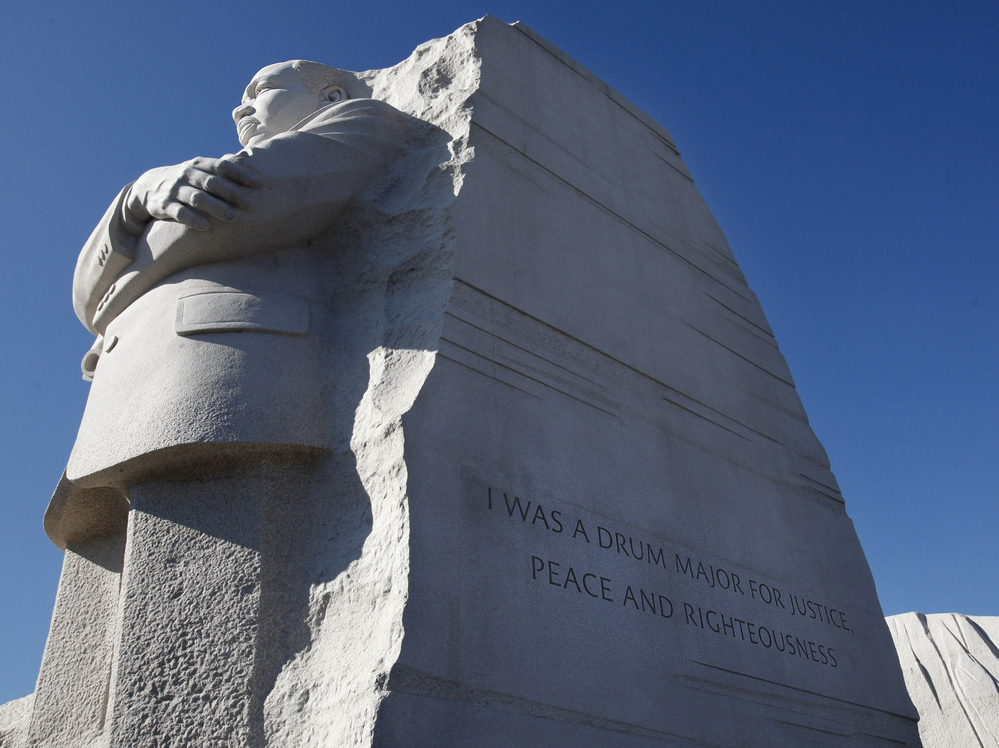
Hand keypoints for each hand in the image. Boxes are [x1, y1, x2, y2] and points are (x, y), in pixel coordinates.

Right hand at [124, 156, 258, 232]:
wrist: (149, 186)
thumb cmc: (188, 180)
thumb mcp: (201, 169)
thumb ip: (222, 166)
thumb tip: (249, 156)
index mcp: (199, 165)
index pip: (221, 166)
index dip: (240, 173)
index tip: (258, 183)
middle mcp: (187, 175)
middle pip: (211, 182)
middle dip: (231, 192)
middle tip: (250, 203)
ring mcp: (174, 190)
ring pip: (196, 198)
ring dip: (215, 207)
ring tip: (232, 217)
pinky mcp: (164, 205)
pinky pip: (179, 212)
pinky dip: (193, 219)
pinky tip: (207, 227)